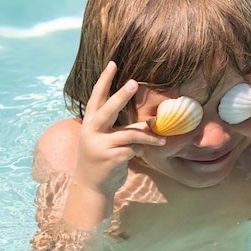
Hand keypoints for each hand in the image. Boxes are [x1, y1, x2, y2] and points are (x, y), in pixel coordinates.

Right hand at [74, 61, 165, 196]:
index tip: (113, 64)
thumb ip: (120, 129)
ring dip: (149, 137)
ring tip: (161, 140)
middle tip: (134, 83)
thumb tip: (148, 124)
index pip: (97, 97)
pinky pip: (134, 149)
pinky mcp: (111, 157)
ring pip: (131, 133)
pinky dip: (141, 151)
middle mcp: (92, 131)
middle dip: (122, 95)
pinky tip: (139, 156)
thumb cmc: (102, 159)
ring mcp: (100, 145)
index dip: (105, 80)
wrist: (92, 187)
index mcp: (89, 123)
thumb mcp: (105, 141)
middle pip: (108, 109)